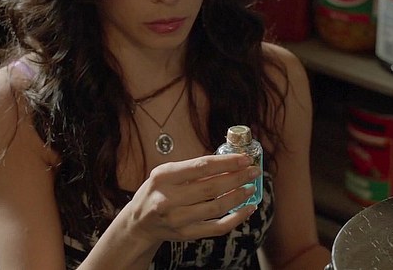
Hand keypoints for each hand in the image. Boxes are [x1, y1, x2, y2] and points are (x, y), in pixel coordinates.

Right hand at [119, 154, 259, 245]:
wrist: (139, 223)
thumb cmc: (157, 192)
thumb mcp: (166, 174)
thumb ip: (193, 169)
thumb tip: (229, 162)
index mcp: (164, 176)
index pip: (202, 166)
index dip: (227, 162)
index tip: (245, 159)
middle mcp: (168, 198)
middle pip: (211, 187)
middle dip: (238, 178)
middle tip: (254, 171)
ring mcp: (177, 219)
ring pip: (216, 208)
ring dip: (239, 197)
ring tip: (251, 188)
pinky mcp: (186, 234)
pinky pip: (217, 227)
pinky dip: (236, 218)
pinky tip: (247, 209)